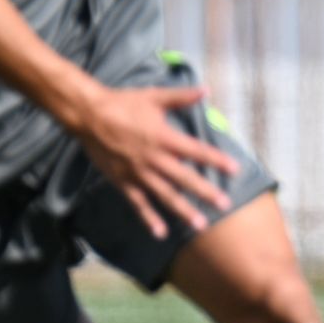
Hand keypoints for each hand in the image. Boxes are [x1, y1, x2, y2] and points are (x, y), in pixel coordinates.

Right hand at [74, 86, 240, 237]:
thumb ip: (182, 97)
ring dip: (183, 210)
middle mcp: (154, 158)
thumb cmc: (123, 103)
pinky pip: (138, 203)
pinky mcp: (122, 181)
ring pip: (165, 195)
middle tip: (225, 205)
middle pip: (184, 178)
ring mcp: (138, 172)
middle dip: (206, 192)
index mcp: (164, 137)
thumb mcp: (154, 96)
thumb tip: (207, 90)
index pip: (196, 151)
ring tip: (200, 225)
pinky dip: (149, 218)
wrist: (88, 115)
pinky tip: (161, 232)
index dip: (217, 160)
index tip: (235, 170)